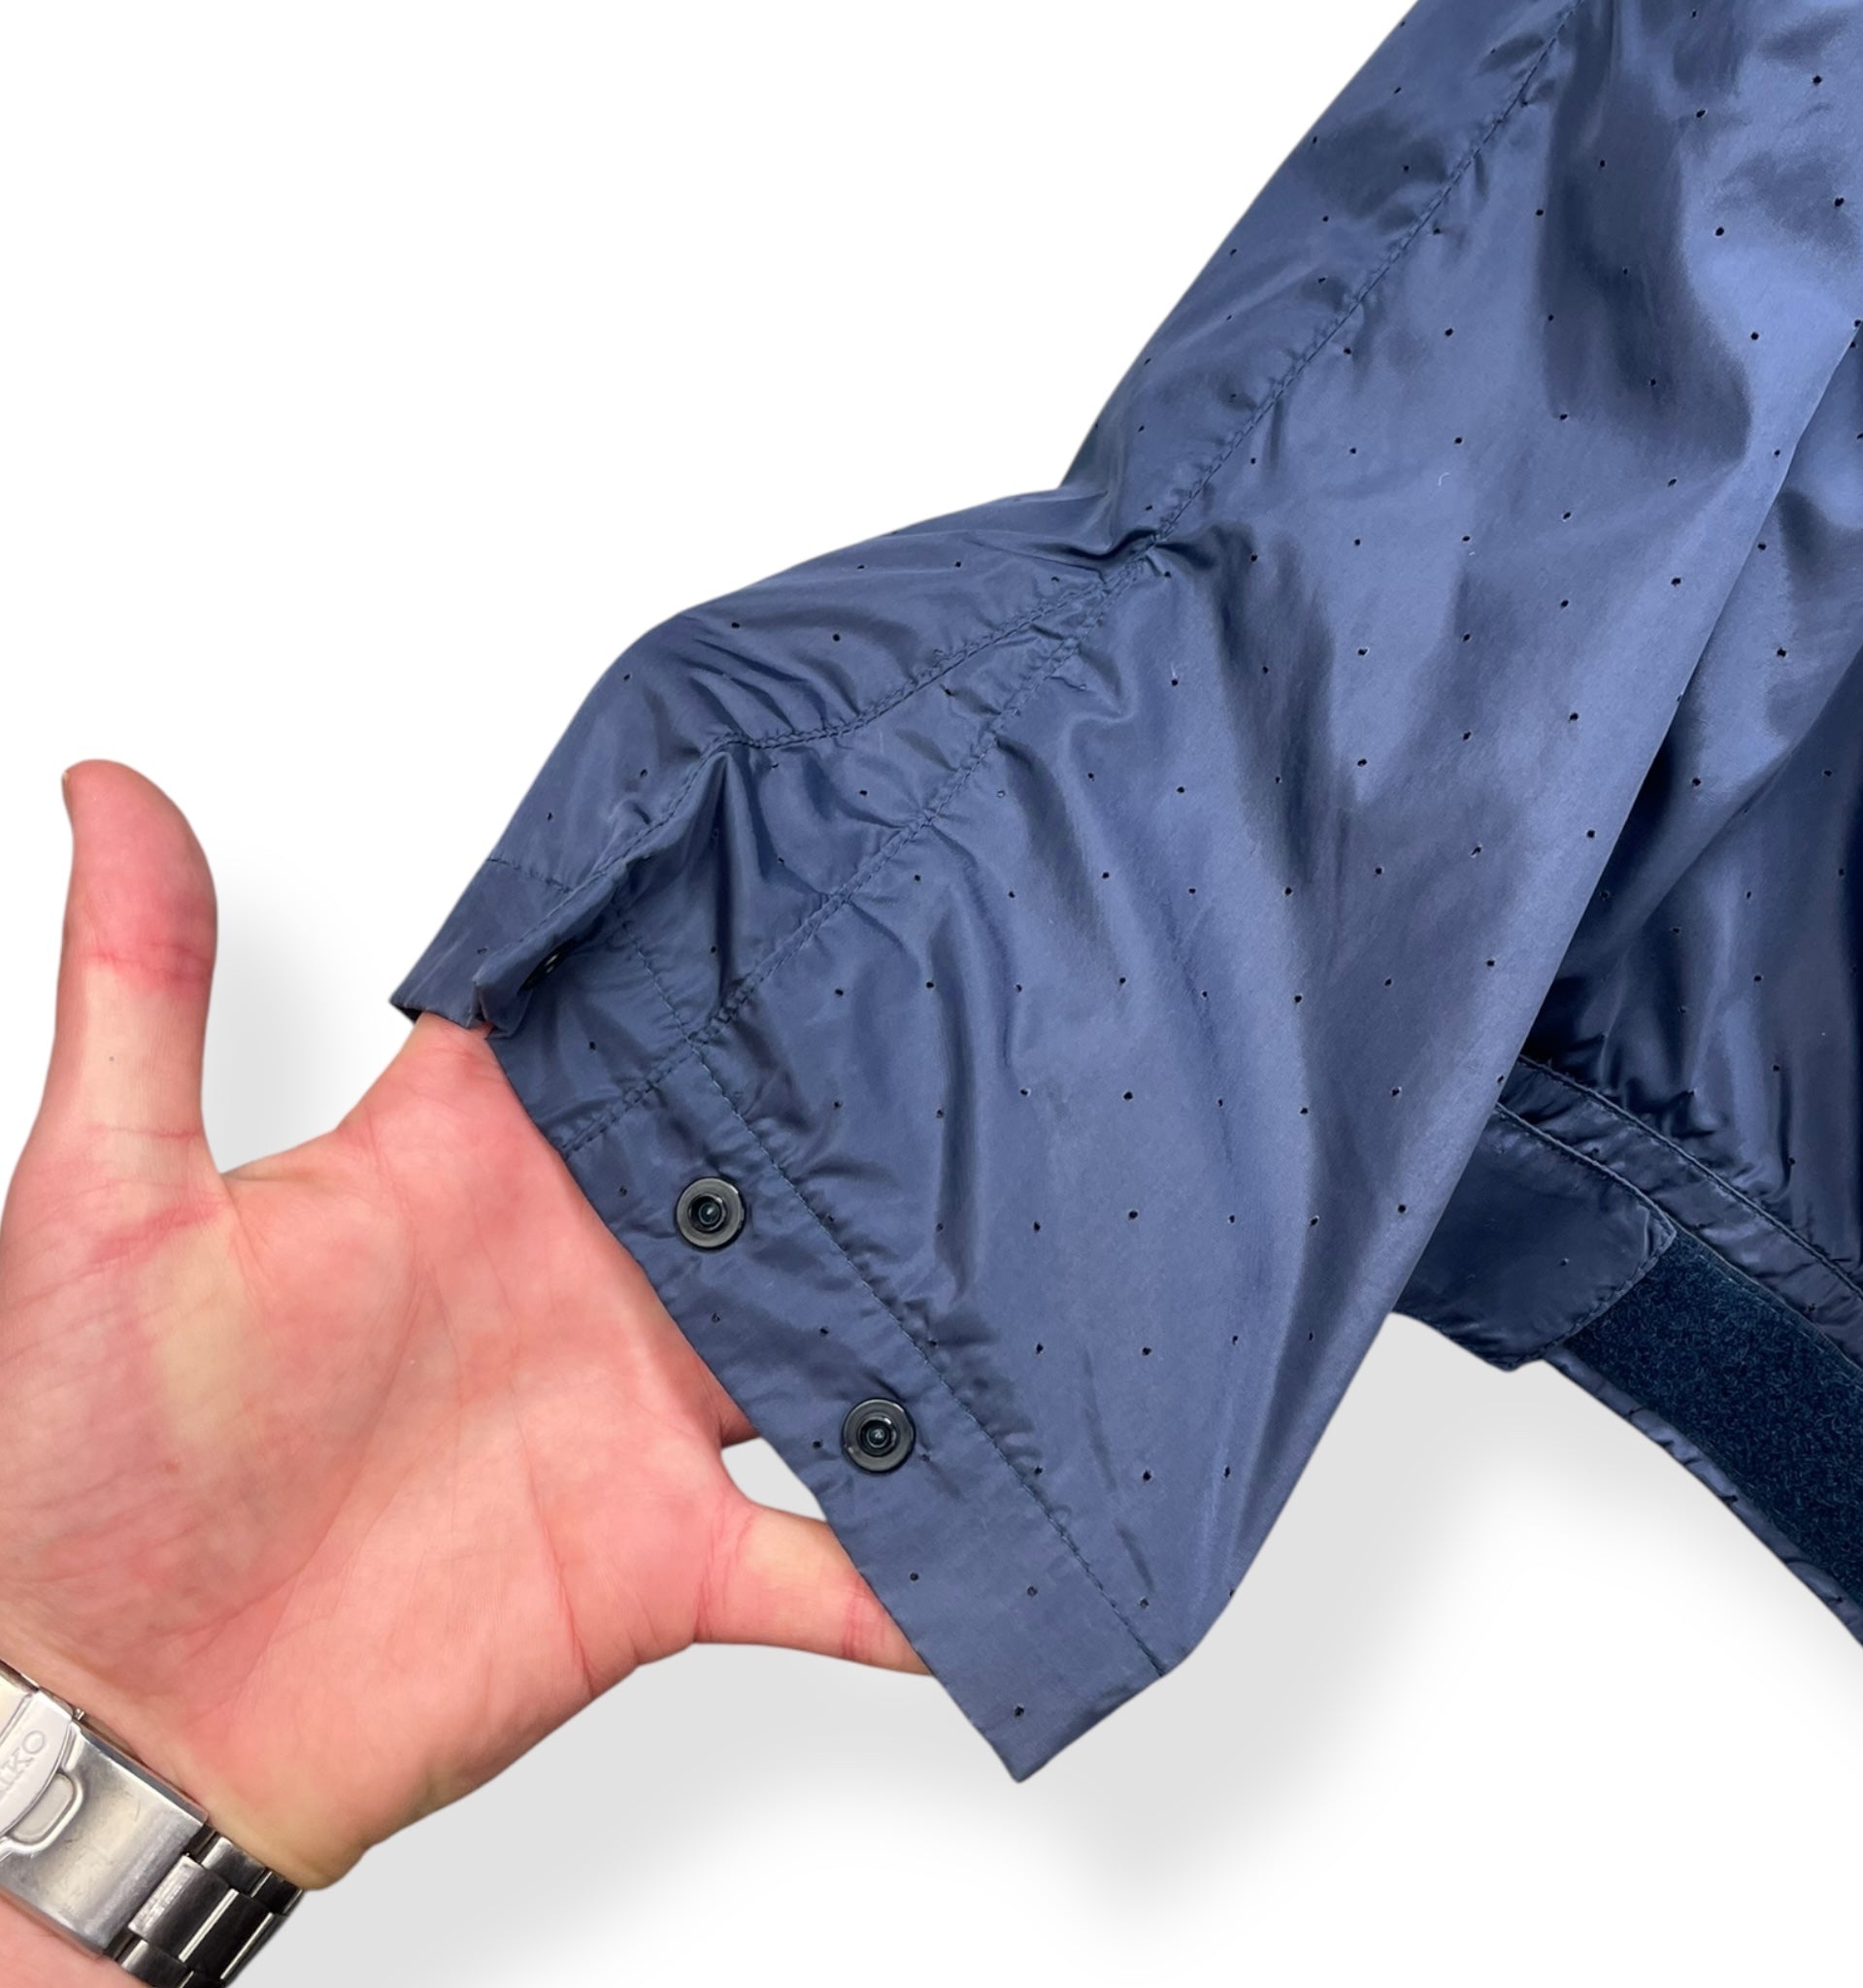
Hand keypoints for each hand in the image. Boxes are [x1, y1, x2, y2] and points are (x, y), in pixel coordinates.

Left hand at [0, 762, 919, 1927]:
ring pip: (823, 1336)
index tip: (806, 850)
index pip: (606, 1017)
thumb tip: (114, 789)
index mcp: (467, 1168)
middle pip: (751, 1156)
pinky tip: (1005, 1533)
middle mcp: (577, 1271)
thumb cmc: (89, 1470)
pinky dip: (912, 1572)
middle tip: (988, 1016)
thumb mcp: (104, 1208)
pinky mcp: (665, 1559)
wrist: (131, 1721)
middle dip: (855, 1099)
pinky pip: (827, 1565)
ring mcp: (636, 1415)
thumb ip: (142, 993)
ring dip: (918, 1305)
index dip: (699, 940)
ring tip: (1046, 1240)